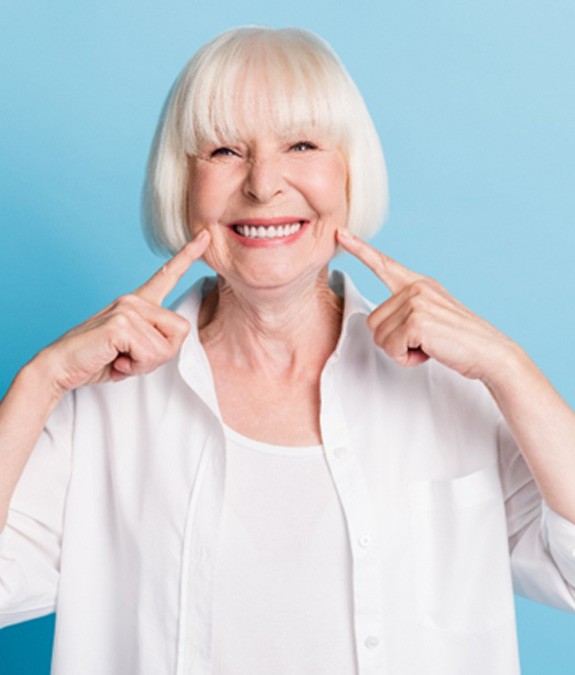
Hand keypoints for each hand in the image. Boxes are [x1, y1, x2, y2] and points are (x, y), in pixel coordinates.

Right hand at [37, 231, 210, 393]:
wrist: (60, 367)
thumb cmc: (98, 359)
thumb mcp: (134, 349)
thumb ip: (155, 340)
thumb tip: (173, 340)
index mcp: (138, 302)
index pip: (167, 274)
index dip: (189, 255)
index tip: (206, 236)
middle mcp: (134, 300)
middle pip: (181, 330)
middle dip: (161, 355)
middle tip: (131, 359)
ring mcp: (128, 308)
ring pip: (166, 347)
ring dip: (145, 364)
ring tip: (120, 359)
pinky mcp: (121, 323)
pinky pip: (150, 353)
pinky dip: (135, 366)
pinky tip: (115, 361)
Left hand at [336, 228, 516, 381]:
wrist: (491, 353)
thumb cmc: (460, 341)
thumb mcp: (433, 316)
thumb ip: (407, 310)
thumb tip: (378, 324)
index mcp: (419, 284)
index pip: (384, 264)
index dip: (360, 250)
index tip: (340, 234)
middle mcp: (416, 288)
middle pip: (373, 321)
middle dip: (393, 340)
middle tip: (424, 341)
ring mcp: (416, 302)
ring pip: (380, 336)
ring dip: (400, 350)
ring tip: (429, 345)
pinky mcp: (416, 321)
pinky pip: (391, 348)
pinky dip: (406, 358)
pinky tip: (429, 351)